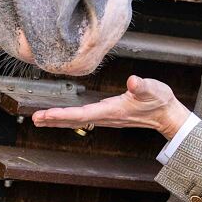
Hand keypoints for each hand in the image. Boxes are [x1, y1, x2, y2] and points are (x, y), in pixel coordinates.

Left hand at [31, 75, 190, 139]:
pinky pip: (83, 117)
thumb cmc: (159, 101)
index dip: (63, 114)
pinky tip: (60, 116)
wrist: (167, 115)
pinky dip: (68, 117)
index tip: (47, 114)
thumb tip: (133, 81)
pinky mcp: (108, 114)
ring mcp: (106, 117)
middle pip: (75, 120)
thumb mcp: (153, 90)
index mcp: (113, 111)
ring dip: (58, 119)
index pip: (83, 114)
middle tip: (34, 119)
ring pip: (77, 120)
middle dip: (54, 119)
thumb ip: (142, 86)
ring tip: (39, 119)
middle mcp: (106, 117)